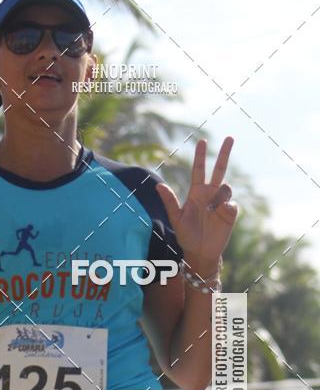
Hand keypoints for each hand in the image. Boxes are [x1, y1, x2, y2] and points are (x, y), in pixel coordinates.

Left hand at [155, 137, 237, 276]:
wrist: (200, 252)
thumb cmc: (186, 235)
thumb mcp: (176, 218)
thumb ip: (169, 201)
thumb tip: (158, 186)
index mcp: (197, 193)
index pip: (199, 170)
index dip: (201, 156)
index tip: (202, 142)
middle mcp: (210, 194)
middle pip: (219, 169)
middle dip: (224, 153)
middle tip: (230, 137)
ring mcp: (221, 203)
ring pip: (226, 187)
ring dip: (220, 195)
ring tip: (211, 211)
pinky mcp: (230, 213)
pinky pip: (231, 204)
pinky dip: (225, 208)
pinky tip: (219, 217)